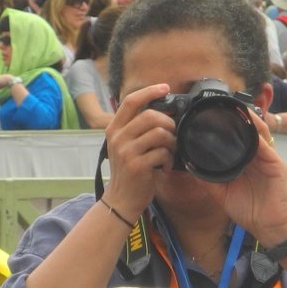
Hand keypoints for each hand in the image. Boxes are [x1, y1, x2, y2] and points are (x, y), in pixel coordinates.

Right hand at [102, 83, 176, 222]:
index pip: (130, 101)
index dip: (149, 91)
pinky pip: (162, 153)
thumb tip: (163, 113)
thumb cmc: (128, 171)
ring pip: (160, 133)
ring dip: (171, 143)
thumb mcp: (124, 146)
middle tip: (172, 135)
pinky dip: (169, 160)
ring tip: (169, 153)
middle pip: (150, 115)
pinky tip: (165, 167)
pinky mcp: (137, 166)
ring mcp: (126, 152)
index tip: (165, 88)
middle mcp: (118, 138)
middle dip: (169, 123)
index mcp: (114, 129)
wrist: (121, 199)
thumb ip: (136, 129)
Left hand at [201, 109, 286, 247]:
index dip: (226, 125)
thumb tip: (190, 165)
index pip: (235, 137)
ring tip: (236, 107)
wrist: (268, 228)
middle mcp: (257, 155)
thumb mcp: (222, 192)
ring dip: (249, 119)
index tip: (209, 115)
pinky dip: (258, 135)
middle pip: (248, 130)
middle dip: (237, 116)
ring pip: (259, 132)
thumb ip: (207, 178)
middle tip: (222, 104)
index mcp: (245, 160)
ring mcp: (268, 158)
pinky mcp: (277, 165)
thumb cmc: (248, 210)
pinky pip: (267, 146)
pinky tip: (250, 125)